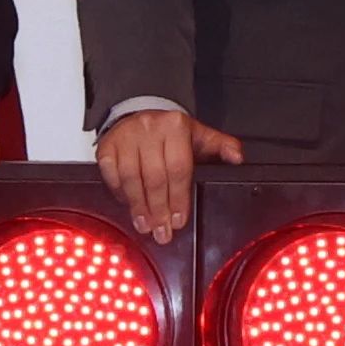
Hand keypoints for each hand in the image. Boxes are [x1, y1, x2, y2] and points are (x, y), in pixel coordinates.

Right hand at [98, 108, 242, 242]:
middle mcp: (149, 129)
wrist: (139, 114)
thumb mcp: (199, 135)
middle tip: (162, 231)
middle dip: (159, 209)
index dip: (179, 198)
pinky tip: (129, 206)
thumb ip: (221, 147)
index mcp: (176, 126)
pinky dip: (120, 193)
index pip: (179, 168)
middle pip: (155, 177)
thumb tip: (238, 158)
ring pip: (131, 178)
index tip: (179, 220)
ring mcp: (125, 137)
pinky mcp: (106, 145)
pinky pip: (112, 174)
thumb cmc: (171, 132)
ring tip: (146, 226)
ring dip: (139, 206)